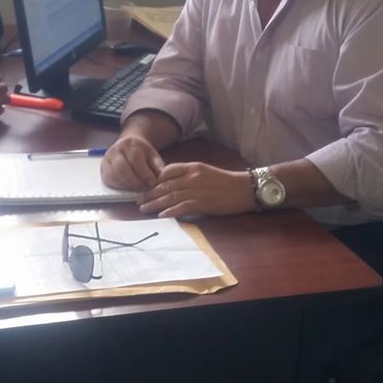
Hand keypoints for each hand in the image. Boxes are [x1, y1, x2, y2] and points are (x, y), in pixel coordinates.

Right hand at [100, 135, 164, 190]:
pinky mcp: (103, 167)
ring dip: (126, 185)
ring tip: (137, 189)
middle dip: (135, 182)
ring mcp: (107, 158)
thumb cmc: (142, 153)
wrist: (128, 144)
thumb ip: (158, 167)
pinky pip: (108, 179)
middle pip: (122, 169)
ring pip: (113, 175)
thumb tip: (162, 180)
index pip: (136, 160)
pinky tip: (127, 187)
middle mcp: (116, 149)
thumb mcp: (153, 156)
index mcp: (131, 144)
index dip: (144, 174)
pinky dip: (118, 186)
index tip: (152, 184)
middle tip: (144, 189)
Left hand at [138, 162, 256, 217]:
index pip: (167, 171)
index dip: (154, 179)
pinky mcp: (201, 203)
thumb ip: (189, 175)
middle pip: (165, 185)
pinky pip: (181, 207)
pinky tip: (161, 215)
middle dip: (149, 193)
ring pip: (170, 196)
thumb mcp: (205, 171)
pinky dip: (169, 211)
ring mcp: (196, 190)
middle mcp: (192, 177)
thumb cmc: (226, 182)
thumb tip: (171, 184)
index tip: (145, 186)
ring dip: (154, 204)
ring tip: (143, 208)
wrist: (244, 189)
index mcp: (193, 167)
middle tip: (138, 200)